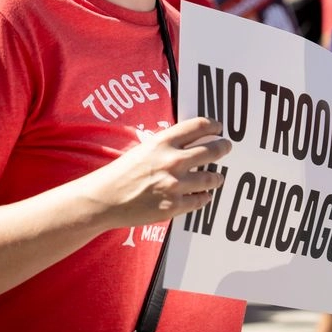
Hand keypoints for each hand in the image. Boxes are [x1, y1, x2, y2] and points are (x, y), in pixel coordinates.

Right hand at [85, 117, 230, 229]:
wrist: (105, 199)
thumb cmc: (121, 172)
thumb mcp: (144, 148)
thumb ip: (167, 145)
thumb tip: (190, 141)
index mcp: (163, 142)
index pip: (199, 126)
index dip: (214, 125)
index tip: (219, 127)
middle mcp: (173, 160)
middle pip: (212, 150)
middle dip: (223, 147)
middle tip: (226, 147)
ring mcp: (175, 184)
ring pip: (212, 178)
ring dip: (216, 177)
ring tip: (217, 177)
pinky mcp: (174, 206)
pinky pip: (201, 200)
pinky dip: (204, 197)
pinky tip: (203, 195)